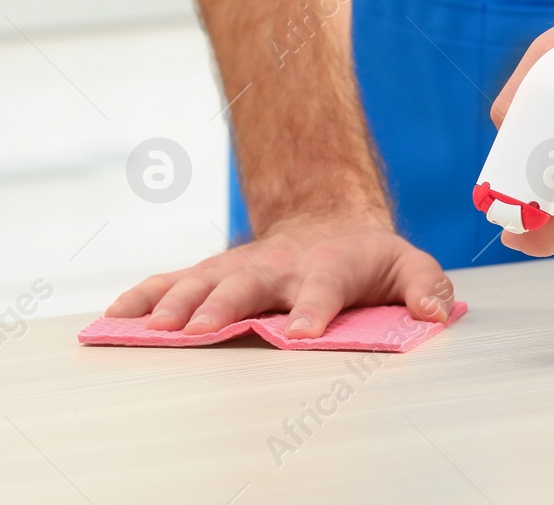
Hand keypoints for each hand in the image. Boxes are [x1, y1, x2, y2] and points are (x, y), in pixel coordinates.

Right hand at [104, 212, 453, 338]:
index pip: (321, 288)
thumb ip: (426, 287)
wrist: (327, 217)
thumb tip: (435, 312)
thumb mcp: (409, 264)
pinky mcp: (214, 274)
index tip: (301, 335)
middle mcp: (277, 265)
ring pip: (202, 281)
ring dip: (174, 304)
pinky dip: (144, 297)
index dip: (313, 310)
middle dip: (221, 306)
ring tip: (149, 329)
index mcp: (327, 266)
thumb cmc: (368, 255)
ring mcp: (241, 267)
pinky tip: (117, 317)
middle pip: (246, 284)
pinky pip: (173, 282)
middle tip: (198, 331)